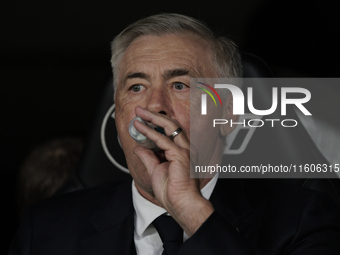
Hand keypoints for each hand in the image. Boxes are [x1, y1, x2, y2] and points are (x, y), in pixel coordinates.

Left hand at [133, 106, 213, 235]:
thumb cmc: (173, 192)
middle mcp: (185, 148)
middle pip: (171, 124)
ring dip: (152, 118)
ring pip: (169, 127)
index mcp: (181, 151)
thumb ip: (148, 157)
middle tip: (140, 110)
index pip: (169, 131)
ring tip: (139, 114)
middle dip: (154, 115)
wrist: (182, 205)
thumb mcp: (155, 170)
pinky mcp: (180, 155)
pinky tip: (140, 128)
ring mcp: (184, 150)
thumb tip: (138, 147)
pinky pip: (163, 140)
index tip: (142, 119)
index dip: (155, 123)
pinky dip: (150, 133)